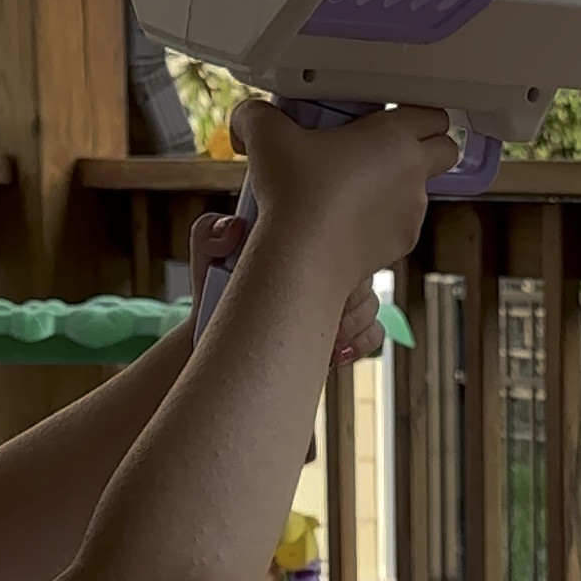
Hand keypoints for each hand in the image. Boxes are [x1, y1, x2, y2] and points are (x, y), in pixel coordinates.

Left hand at [188, 209, 384, 367]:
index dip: (333, 257)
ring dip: (350, 324)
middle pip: (362, 270)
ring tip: (320, 336)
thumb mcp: (205, 260)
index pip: (338, 234)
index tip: (309, 280)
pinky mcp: (346, 333)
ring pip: (371, 303)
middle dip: (344, 298)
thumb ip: (210, 234)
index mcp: (303, 240)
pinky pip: (374, 331)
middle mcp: (326, 265)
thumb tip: (234, 228)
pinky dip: (360, 342)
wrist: (217, 346)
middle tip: (313, 314)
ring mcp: (339, 300)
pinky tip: (333, 352)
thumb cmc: (214, 297)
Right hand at [234, 99, 456, 291]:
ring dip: (399, 185)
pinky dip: (384, 219)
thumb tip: (247, 119)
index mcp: (395, 136)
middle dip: (426, 146)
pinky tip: (350, 220)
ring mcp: (412, 211)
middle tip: (387, 148)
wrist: (302, 256)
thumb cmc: (295, 194)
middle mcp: (413, 172)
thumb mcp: (267, 137)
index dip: (417, 111)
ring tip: (355, 188)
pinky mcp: (401, 244)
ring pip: (421, 189)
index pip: (434, 113)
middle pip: (447, 149)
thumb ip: (257, 116)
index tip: (394, 115)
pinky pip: (401, 224)